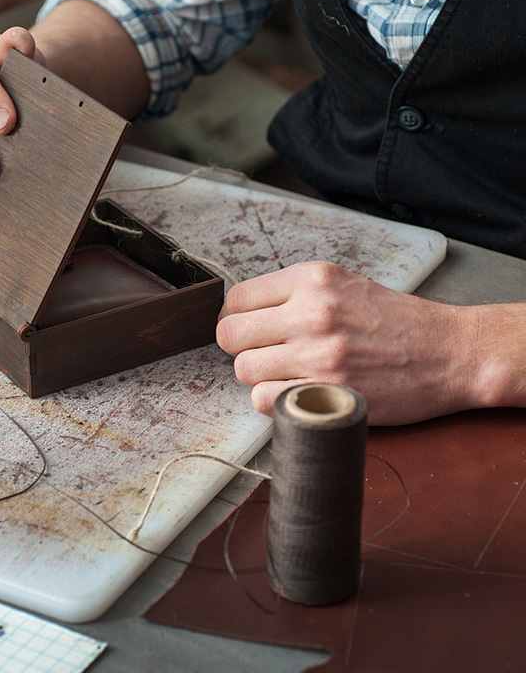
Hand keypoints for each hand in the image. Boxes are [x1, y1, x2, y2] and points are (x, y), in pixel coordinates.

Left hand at [215, 260, 503, 424]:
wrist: (450, 352)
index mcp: (312, 278)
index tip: (247, 330)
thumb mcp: (343, 284)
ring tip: (286, 374)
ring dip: (258, 377)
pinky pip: (265, 401)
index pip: (236, 298)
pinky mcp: (329, 390)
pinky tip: (297, 393)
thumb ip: (293, 294)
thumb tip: (242, 312)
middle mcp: (311, 311)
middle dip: (240, 348)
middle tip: (263, 354)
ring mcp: (320, 353)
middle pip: (230, 335)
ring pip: (244, 370)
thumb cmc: (395, 320)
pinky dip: (275, 402)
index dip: (235, 318)